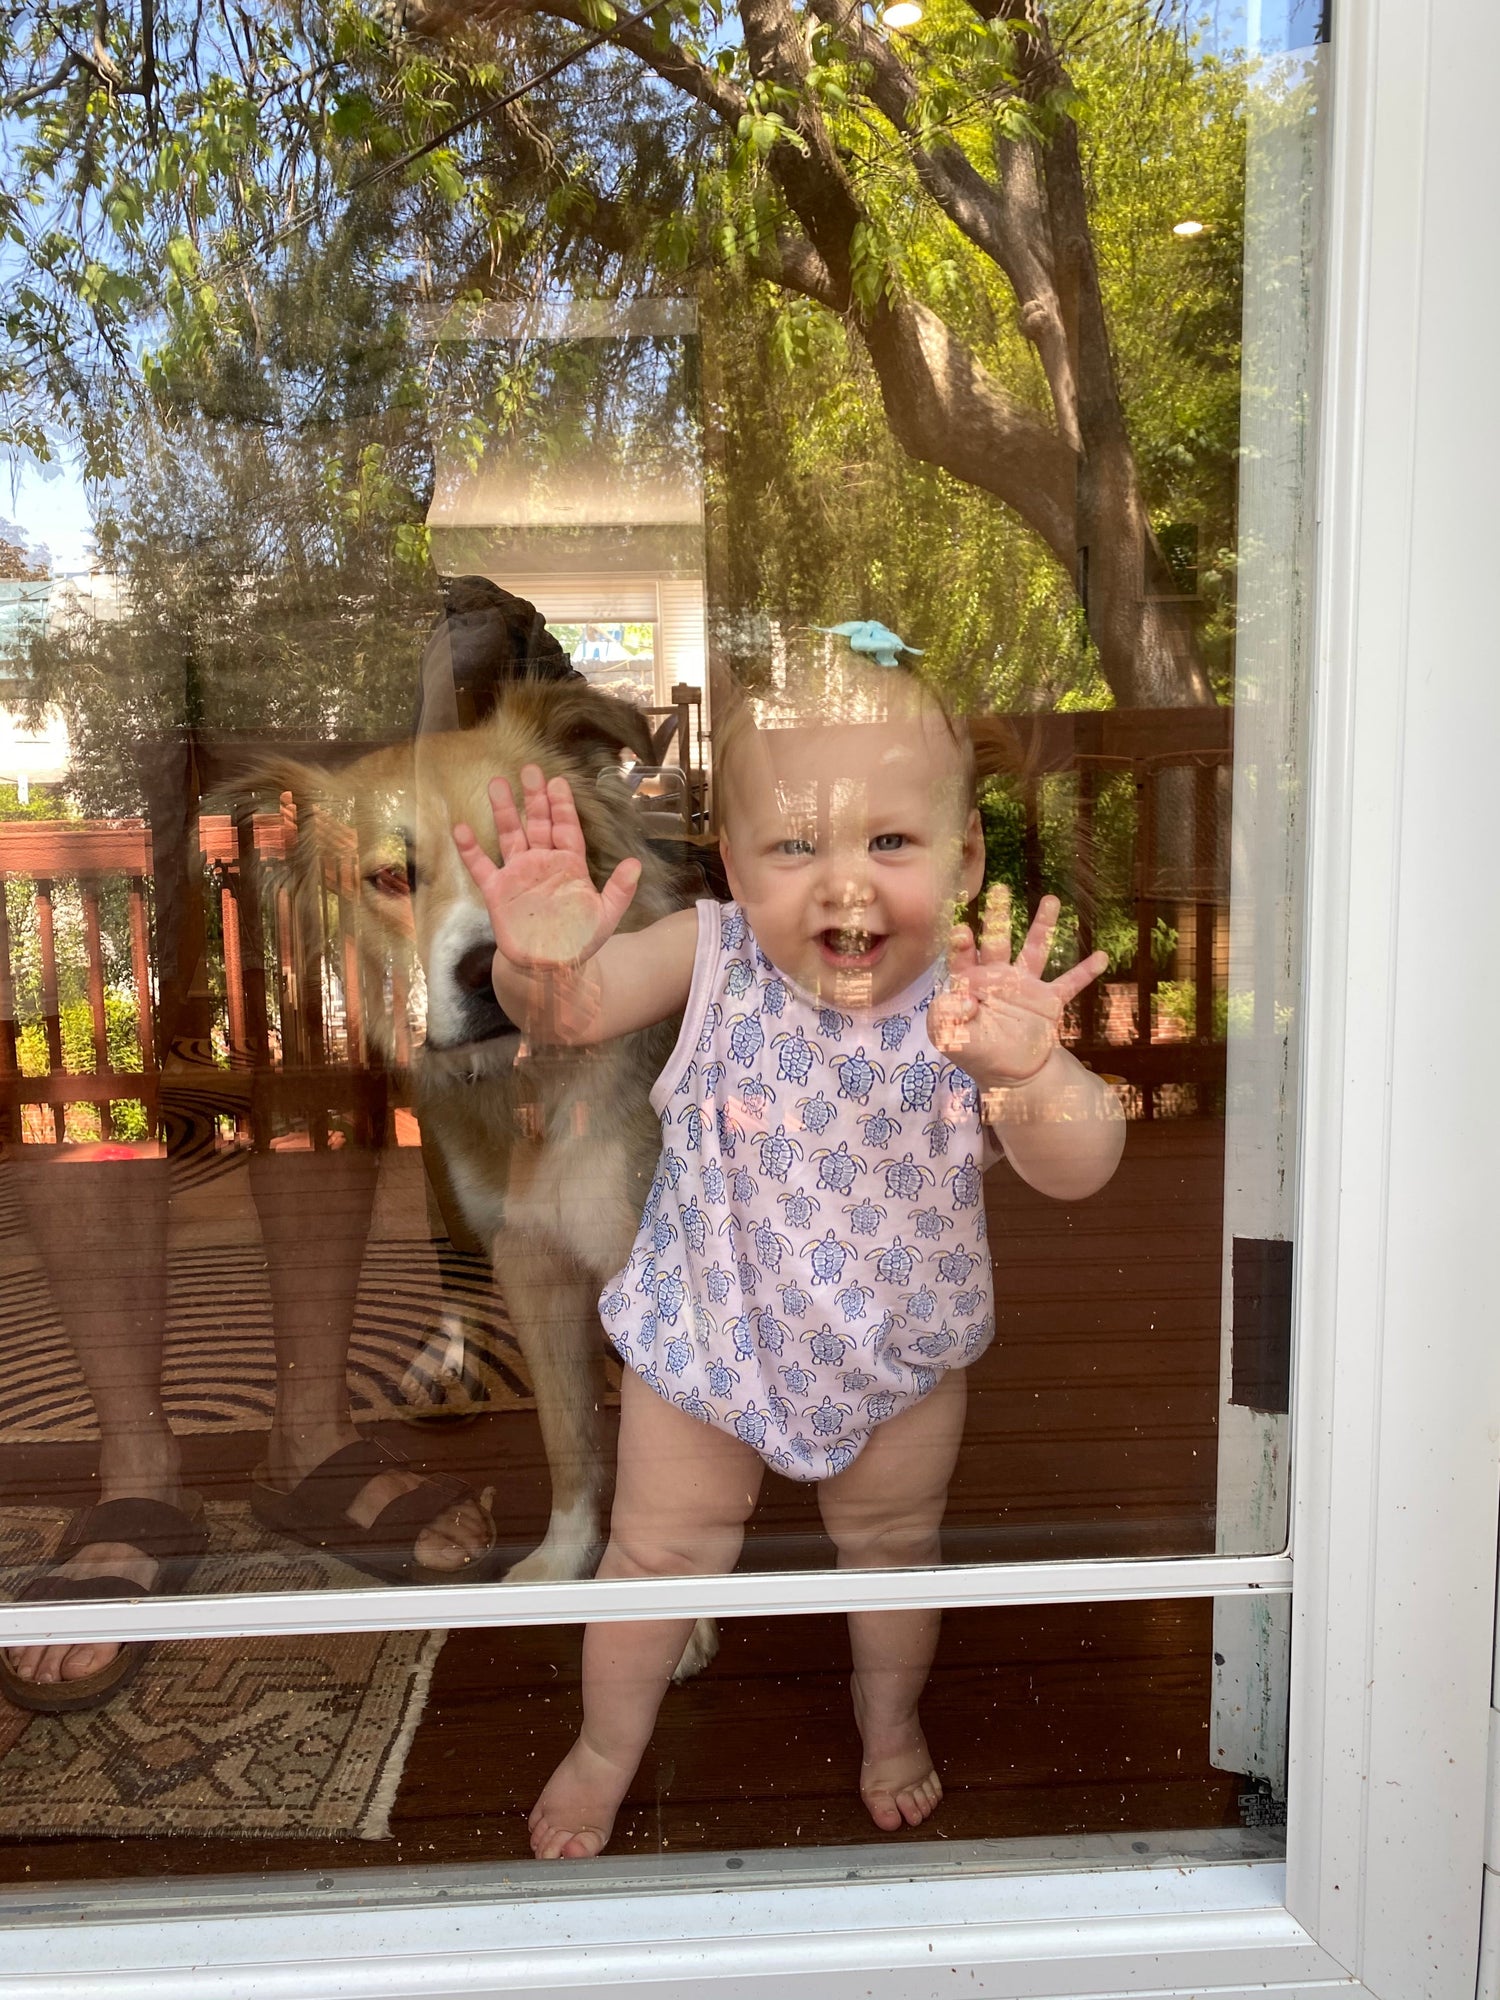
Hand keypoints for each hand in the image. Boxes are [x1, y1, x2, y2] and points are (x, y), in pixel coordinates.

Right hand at [453, 764, 640, 968]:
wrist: (549, 967)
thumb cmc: (578, 940)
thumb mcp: (606, 916)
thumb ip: (620, 890)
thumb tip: (636, 864)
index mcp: (569, 866)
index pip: (566, 829)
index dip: (562, 806)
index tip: (558, 782)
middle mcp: (542, 863)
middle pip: (537, 823)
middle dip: (534, 797)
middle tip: (530, 769)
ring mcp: (518, 875)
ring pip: (509, 835)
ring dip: (504, 810)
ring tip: (497, 784)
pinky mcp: (497, 891)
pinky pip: (481, 866)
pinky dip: (471, 849)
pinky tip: (461, 828)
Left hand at [930, 885, 1108, 1090]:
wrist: (1010, 1074)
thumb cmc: (974, 1052)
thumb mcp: (948, 1037)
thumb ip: (946, 1016)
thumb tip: (964, 997)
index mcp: (970, 982)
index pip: (963, 957)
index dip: (962, 944)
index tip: (962, 931)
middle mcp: (997, 976)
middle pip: (997, 940)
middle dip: (997, 916)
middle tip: (1000, 889)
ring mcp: (1025, 986)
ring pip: (1034, 950)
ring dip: (1042, 926)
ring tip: (1051, 900)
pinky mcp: (1049, 1000)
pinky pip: (1069, 983)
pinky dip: (1085, 972)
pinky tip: (1101, 956)